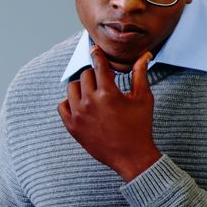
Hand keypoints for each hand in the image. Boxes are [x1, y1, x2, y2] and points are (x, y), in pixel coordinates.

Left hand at [58, 47, 160, 181]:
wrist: (132, 156)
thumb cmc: (139, 127)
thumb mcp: (143, 98)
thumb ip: (140, 74)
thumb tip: (144, 55)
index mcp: (107, 93)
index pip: (98, 66)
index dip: (97, 55)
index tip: (94, 49)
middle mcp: (89, 102)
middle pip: (85, 75)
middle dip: (94, 74)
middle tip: (103, 80)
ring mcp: (78, 115)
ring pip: (72, 88)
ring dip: (82, 86)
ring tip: (93, 91)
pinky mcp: (72, 126)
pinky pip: (62, 105)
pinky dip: (70, 101)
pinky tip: (81, 103)